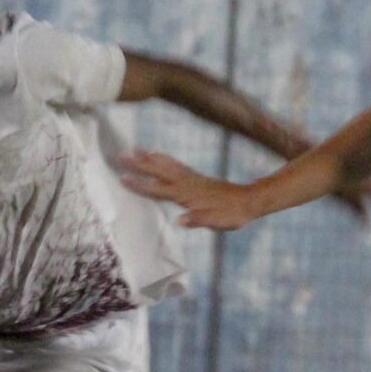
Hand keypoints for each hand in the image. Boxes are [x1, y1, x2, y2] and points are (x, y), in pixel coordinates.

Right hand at [118, 150, 261, 231]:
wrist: (250, 200)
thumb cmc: (233, 214)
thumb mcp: (218, 222)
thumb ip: (198, 220)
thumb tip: (180, 220)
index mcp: (188, 196)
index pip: (159, 190)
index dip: (141, 185)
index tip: (123, 178)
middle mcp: (187, 184)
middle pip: (159, 172)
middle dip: (139, 165)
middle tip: (120, 155)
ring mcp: (192, 179)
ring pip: (166, 166)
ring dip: (149, 158)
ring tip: (133, 149)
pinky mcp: (197, 177)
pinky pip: (177, 165)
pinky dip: (165, 158)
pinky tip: (158, 154)